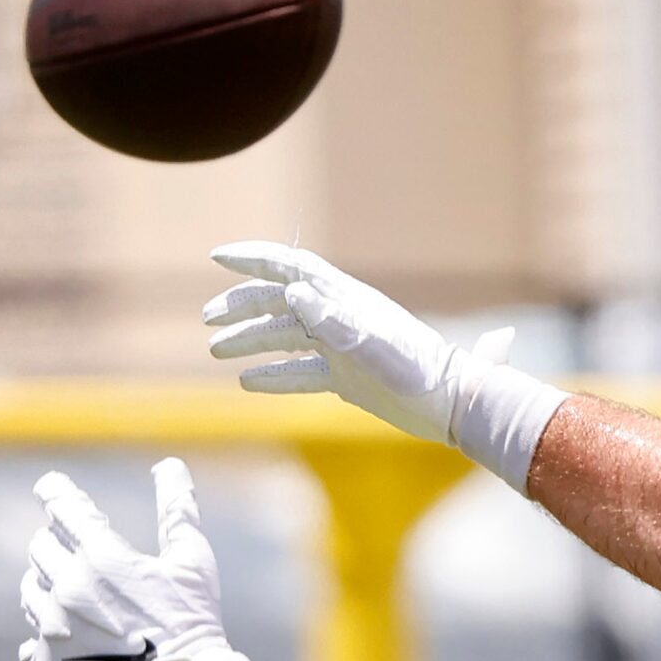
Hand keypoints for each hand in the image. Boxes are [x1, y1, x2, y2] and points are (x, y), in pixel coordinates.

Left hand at [20, 457, 225, 660]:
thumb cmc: (192, 622)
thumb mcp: (193, 561)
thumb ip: (177, 509)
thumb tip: (169, 465)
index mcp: (102, 556)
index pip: (63, 508)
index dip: (55, 492)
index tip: (49, 486)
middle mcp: (68, 587)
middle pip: (40, 548)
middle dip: (56, 545)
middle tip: (77, 555)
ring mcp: (53, 627)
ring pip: (30, 593)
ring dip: (48, 589)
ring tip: (77, 601)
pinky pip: (30, 644)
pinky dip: (45, 641)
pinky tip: (70, 643)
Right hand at [202, 240, 564, 488]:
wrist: (453, 403)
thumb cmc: (420, 370)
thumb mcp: (373, 344)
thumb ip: (333, 318)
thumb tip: (292, 289)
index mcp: (345, 300)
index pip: (292, 268)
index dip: (255, 259)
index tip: (217, 256)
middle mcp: (340, 319)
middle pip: (280, 303)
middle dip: (241, 306)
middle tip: (207, 319)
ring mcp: (343, 349)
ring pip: (285, 339)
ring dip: (250, 341)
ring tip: (215, 350)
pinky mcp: (348, 379)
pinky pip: (302, 374)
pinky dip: (274, 377)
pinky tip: (247, 382)